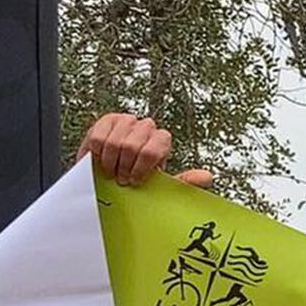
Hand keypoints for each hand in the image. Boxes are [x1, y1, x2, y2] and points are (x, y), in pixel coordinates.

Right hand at [76, 113, 213, 189]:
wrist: (108, 176)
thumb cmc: (136, 179)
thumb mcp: (161, 185)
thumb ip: (183, 181)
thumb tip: (207, 177)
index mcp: (162, 141)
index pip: (155, 148)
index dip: (142, 167)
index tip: (135, 181)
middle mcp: (147, 127)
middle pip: (134, 145)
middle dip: (125, 167)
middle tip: (121, 179)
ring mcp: (127, 121)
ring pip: (117, 142)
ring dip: (111, 162)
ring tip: (111, 172)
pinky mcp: (107, 120)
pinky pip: (99, 136)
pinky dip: (98, 153)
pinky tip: (99, 160)